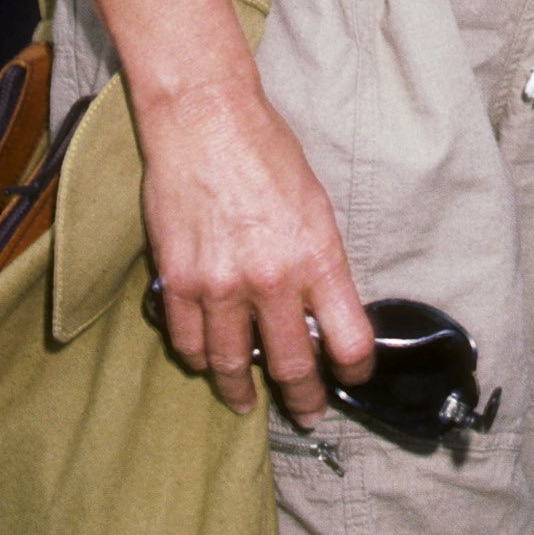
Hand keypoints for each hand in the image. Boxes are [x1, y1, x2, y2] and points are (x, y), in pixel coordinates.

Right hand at [139, 72, 374, 422]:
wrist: (206, 121)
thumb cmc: (267, 153)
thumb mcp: (316, 205)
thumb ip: (320, 263)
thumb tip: (323, 311)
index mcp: (317, 256)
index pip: (348, 340)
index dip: (354, 370)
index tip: (353, 378)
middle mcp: (271, 279)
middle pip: (292, 366)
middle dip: (303, 399)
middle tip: (307, 413)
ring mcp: (220, 285)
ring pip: (232, 366)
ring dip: (241, 391)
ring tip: (247, 402)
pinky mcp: (178, 281)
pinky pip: (188, 342)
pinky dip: (198, 358)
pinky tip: (207, 361)